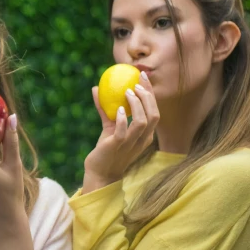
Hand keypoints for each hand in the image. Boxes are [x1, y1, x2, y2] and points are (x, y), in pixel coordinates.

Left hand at [82, 73, 158, 192]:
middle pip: (154, 115)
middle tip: (136, 83)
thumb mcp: (109, 126)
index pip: (154, 111)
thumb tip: (95, 88)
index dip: (151, 93)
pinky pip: (124, 131)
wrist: (99, 171)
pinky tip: (118, 110)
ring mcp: (132, 144)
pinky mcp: (118, 147)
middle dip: (147, 96)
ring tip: (127, 92)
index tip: (143, 77)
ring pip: (143, 122)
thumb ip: (105, 109)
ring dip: (136, 105)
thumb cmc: (107, 149)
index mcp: (145, 134)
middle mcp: (143, 139)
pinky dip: (122, 119)